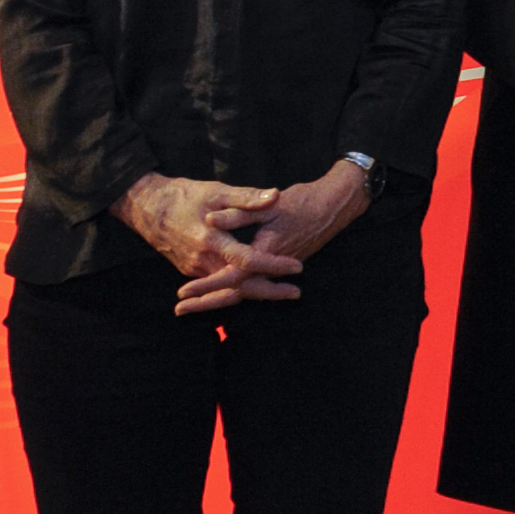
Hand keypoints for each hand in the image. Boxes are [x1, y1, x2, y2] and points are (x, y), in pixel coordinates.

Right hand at [114, 172, 304, 315]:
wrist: (146, 207)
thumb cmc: (184, 196)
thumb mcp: (217, 192)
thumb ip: (247, 197)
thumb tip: (276, 196)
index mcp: (211, 240)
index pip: (248, 261)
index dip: (273, 264)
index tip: (297, 266)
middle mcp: (203, 260)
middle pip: (240, 284)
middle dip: (269, 291)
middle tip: (296, 293)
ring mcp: (195, 267)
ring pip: (228, 289)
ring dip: (255, 292)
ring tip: (284, 293)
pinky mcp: (191, 269)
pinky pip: (217, 285)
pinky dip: (237, 289)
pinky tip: (257, 288)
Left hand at [171, 161, 373, 312]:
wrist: (335, 206)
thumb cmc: (303, 202)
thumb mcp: (270, 205)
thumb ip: (239, 214)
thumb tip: (210, 220)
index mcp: (266, 251)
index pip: (232, 275)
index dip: (207, 284)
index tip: (184, 292)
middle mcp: (272, 266)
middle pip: (237, 292)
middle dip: (207, 302)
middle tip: (179, 311)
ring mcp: (278, 268)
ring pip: (245, 291)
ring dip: (219, 299)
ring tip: (194, 306)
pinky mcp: (280, 265)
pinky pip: (255, 284)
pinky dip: (235, 290)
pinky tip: (220, 291)